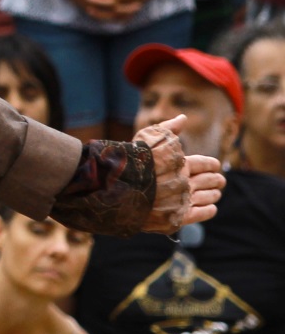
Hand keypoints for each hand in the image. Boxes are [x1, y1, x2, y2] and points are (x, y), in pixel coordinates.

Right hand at [137, 114, 225, 231]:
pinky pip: (201, 213)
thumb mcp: (146, 139)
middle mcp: (184, 182)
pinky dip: (209, 210)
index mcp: (179, 163)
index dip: (212, 164)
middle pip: (210, 180)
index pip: (205, 163)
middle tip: (220, 180)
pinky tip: (211, 207)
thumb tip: (183, 117)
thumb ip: (167, 129)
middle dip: (217, 180)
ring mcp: (181, 200)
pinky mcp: (178, 217)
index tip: (215, 165)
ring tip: (216, 193)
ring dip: (214, 194)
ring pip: (208, 197)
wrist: (114, 188)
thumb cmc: (130, 161)